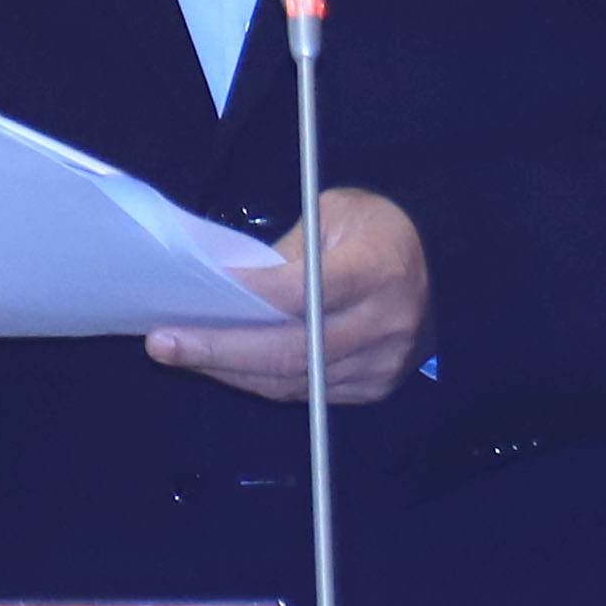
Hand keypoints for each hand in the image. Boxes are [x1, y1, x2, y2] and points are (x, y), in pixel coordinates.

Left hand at [147, 187, 427, 403]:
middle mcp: (385, 324)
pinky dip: (258, 380)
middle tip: (163, 343)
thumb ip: (288, 251)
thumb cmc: (379, 230)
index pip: (304, 293)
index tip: (199, 293)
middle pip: (290, 349)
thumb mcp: (335, 213)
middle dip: (219, 349)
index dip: (249, 296)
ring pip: (292, 379)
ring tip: (180, 354)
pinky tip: (222, 364)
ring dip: (230, 371)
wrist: (443, 267)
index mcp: (379, 268)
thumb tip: (230, 287)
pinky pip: (305, 392)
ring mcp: (382, 364)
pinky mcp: (373, 387)